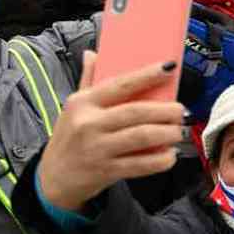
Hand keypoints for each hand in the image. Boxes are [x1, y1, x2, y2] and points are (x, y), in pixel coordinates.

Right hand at [39, 52, 182, 210]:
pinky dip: (159, 160)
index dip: (147, 75)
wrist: (53, 179)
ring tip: (177, 131)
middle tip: (180, 110)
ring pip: (141, 137)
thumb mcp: (71, 108)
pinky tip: (169, 155)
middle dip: (165, 111)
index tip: (169, 68)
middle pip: (136, 112)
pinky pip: (140, 164)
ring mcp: (97, 149)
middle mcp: (89, 124)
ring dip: (167, 133)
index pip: (120, 84)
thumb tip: (92, 53)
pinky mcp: (106, 171)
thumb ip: (86, 80)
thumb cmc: (67, 140)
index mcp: (82, 102)